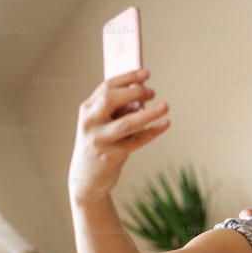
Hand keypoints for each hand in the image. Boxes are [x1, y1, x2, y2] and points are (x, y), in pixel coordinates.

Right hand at [69, 69, 169, 201]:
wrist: (86, 178)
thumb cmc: (99, 145)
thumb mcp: (102, 124)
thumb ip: (118, 111)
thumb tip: (142, 99)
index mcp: (87, 109)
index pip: (107, 86)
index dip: (128, 78)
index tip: (146, 74)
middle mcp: (91, 122)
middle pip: (111, 100)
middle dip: (135, 92)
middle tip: (152, 92)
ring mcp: (100, 140)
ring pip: (127, 123)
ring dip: (148, 114)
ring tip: (165, 107)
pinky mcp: (111, 156)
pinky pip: (136, 141)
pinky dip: (153, 132)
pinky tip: (165, 124)